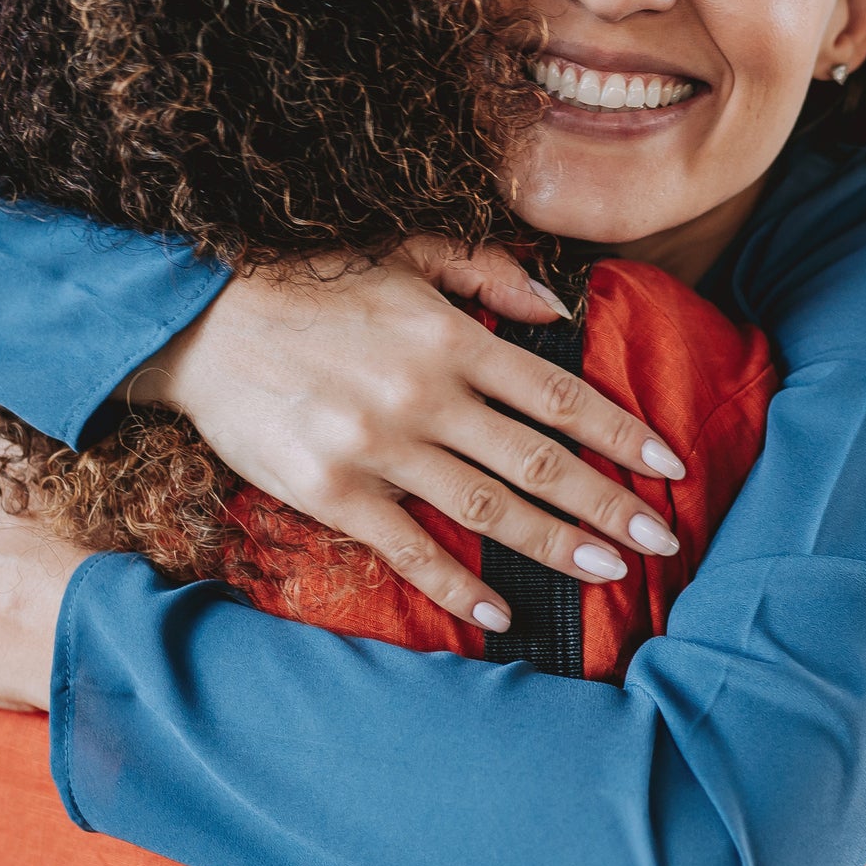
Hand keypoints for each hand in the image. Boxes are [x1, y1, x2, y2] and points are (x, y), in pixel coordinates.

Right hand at [131, 237, 689, 630]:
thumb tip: (561, 308)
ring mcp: (377, 447)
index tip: (669, 464)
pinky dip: (460, 586)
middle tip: (663, 538)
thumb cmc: (309, 284)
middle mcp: (423, 393)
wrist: (196, 317)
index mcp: (449, 335)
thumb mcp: (403, 252)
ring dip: (556, 545)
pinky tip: (504, 613)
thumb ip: (487, 272)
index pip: (557, 394)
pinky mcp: (331, 491)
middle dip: (610, 503)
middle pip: (539, 460)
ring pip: (488, 508)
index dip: (620, 432)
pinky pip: (409, 549)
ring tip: (609, 573)